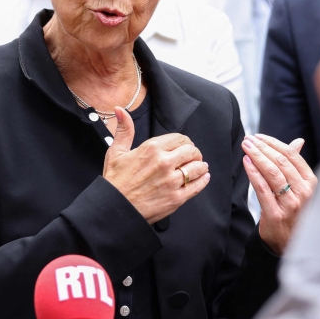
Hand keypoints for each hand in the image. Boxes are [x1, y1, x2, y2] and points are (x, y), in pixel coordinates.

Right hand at [103, 106, 209, 223]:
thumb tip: (120, 110)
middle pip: (191, 151)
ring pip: (197, 168)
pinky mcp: (176, 198)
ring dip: (201, 166)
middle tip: (193, 156)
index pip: (180, 138)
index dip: (185, 142)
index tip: (184, 146)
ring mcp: (172, 181)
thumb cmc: (115, 181)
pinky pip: (197, 186)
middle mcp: (164, 163)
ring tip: (200, 167)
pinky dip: (203, 180)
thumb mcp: (116, 152)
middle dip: (194, 152)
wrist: (115, 208)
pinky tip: (204, 177)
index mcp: (151, 149)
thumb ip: (124, 130)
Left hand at [241, 134, 316, 254]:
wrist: (289, 241)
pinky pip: (262, 189)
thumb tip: (299, 141)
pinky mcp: (276, 214)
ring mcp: (291, 204)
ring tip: (246, 147)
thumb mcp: (299, 187)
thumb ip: (296, 164)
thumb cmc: (293, 210)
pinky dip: (253, 173)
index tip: (259, 136)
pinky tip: (246, 162)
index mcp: (310, 182)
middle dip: (262, 147)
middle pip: (280, 162)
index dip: (273, 143)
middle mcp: (304, 192)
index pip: (292, 156)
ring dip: (256, 156)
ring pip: (272, 173)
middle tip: (248, 139)